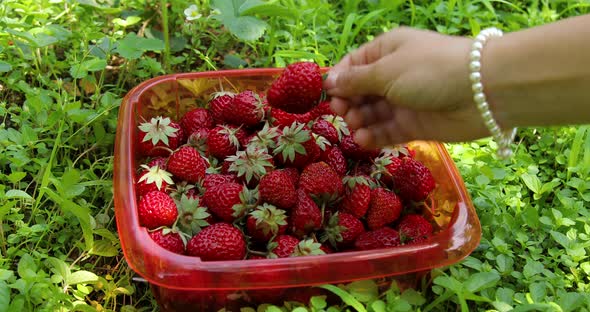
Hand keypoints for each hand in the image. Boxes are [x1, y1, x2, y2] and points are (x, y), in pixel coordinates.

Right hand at [323, 27, 490, 148]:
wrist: (481, 91)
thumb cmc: (429, 70)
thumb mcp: (386, 71)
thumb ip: (355, 81)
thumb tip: (329, 82)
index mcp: (387, 51)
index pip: (353, 65)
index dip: (339, 80)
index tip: (329, 96)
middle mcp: (393, 75)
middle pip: (360, 91)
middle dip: (348, 103)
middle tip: (344, 113)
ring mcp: (404, 101)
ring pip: (372, 114)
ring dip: (360, 121)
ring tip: (357, 128)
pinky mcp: (414, 125)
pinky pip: (387, 131)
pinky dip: (374, 136)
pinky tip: (364, 139)